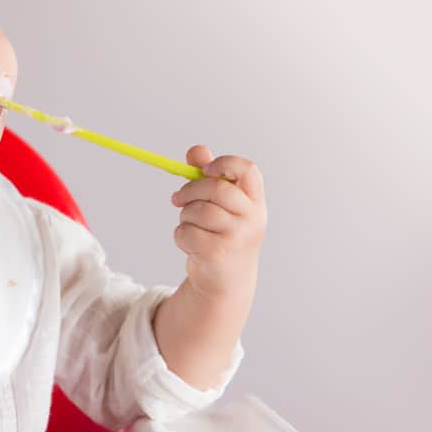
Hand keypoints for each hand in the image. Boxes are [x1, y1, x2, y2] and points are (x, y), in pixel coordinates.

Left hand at [170, 145, 267, 298]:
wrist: (227, 281)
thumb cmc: (222, 236)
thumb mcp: (220, 206)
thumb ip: (208, 176)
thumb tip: (196, 150)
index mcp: (255, 201)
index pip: (248, 170)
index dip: (225, 164)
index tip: (206, 170)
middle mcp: (252, 217)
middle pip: (217, 188)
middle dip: (190, 190)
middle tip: (176, 198)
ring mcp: (238, 236)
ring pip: (199, 211)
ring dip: (184, 216)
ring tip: (188, 225)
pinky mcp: (219, 253)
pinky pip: (188, 232)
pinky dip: (180, 235)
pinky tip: (189, 243)